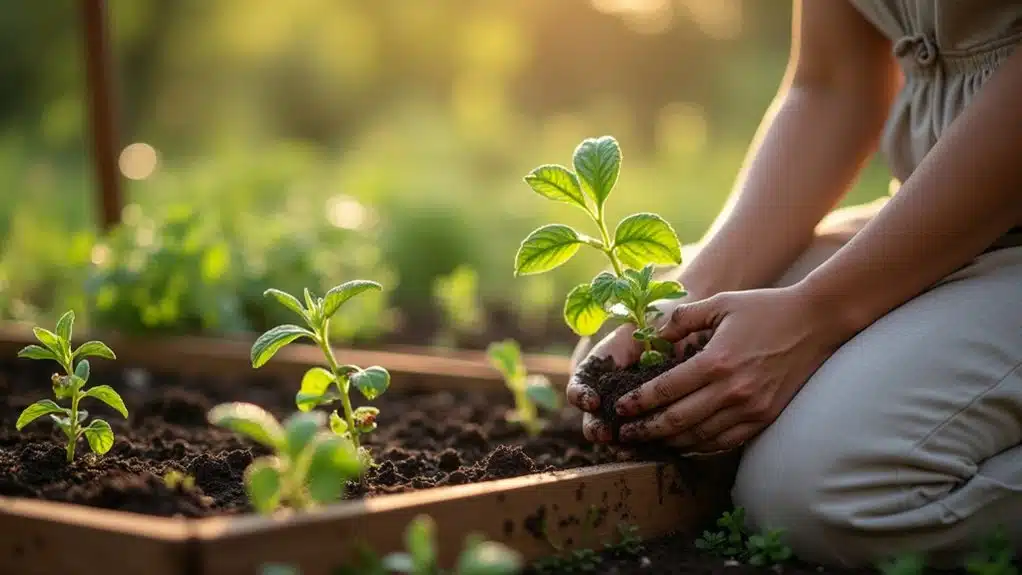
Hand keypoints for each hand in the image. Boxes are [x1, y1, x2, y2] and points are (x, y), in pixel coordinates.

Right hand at [566, 297, 710, 442]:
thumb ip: (622, 343)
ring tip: (623, 449)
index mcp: (599, 368)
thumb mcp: (638, 326)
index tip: (592, 400)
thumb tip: (603, 356)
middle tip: (603, 434)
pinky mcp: (653, 419)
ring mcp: (630, 408)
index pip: (580, 385)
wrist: (688, 326)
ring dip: (617, 443)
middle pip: (593, 416)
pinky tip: (647, 452)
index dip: (580, 395)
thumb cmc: (659, 320)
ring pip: (616, 433)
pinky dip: (643, 447)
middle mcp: (610, 391)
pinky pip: (643, 438)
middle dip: (595, 427)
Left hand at [614, 287, 842, 452]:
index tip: (620, 409)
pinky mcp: (764, 418)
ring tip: (648, 442)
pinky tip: (683, 445)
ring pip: (700, 437)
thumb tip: (649, 334)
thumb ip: (681, 318)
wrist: (815, 322)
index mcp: (716, 361)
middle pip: (677, 420)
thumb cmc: (764, 308)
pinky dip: (700, 447)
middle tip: (624, 434)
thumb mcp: (720, 303)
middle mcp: (732, 390)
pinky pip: (726, 442)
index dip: (639, 402)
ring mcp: (750, 408)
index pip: (666, 390)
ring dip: (669, 442)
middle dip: (646, 430)